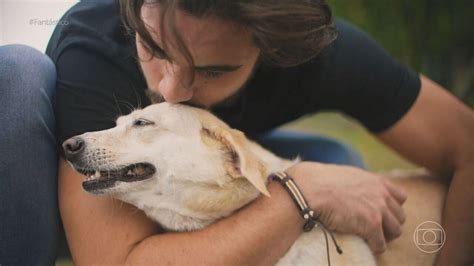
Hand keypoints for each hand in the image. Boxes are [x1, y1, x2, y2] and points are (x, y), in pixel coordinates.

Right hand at [286, 161, 406, 253]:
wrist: (310, 189)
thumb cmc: (320, 182)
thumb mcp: (346, 175)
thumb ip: (359, 183)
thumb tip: (354, 191)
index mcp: (377, 181)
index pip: (400, 197)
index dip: (391, 208)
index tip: (380, 214)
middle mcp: (382, 194)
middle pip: (400, 216)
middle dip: (389, 224)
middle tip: (375, 229)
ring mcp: (379, 210)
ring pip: (395, 231)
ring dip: (384, 236)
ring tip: (370, 238)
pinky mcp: (372, 225)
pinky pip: (381, 244)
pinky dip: (374, 247)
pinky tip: (364, 245)